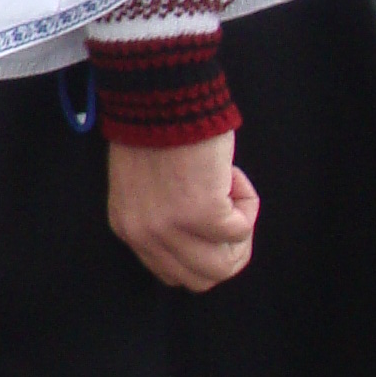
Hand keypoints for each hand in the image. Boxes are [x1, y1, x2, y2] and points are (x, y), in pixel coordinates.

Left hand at [107, 130, 258, 290]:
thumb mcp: (144, 185)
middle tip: (232, 214)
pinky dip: (247, 202)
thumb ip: (162, 215)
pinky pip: (241, 228)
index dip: (201, 252)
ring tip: (231, 195)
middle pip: (199, 279)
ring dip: (240, 233)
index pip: (171, 273)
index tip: (211, 220)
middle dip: (227, 251)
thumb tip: (201, 231)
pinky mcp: (203, 214)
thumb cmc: (156, 128)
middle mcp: (145, 236)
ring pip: (223, 266)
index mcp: (128, 228)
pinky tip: (231, 175)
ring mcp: (173, 228)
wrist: (159, 97)